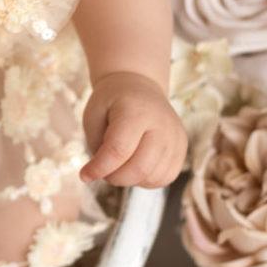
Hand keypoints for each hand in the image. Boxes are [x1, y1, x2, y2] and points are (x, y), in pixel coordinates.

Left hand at [79, 70, 187, 188]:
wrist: (140, 87)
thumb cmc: (112, 103)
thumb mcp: (93, 115)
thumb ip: (97, 146)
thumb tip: (101, 175)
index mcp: (137, 110)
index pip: (119, 150)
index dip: (100, 168)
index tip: (84, 175)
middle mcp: (162, 124)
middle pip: (139, 168)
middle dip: (115, 177)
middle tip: (104, 170)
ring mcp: (176, 137)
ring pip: (153, 177)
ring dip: (130, 179)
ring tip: (120, 163)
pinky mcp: (182, 149)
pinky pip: (165, 178)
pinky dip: (146, 179)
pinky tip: (136, 165)